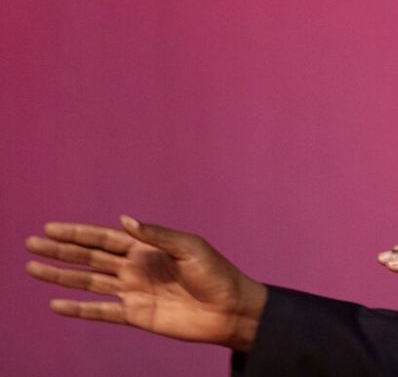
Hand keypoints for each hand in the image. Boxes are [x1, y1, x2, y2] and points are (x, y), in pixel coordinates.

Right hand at [25, 216, 267, 350]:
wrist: (229, 309)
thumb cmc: (216, 273)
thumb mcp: (190, 247)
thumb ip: (156, 235)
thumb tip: (124, 220)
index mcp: (147, 247)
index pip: (104, 238)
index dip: (77, 233)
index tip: (50, 228)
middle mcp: (136, 267)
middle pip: (89, 258)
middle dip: (60, 251)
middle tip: (31, 244)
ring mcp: (133, 291)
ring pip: (88, 283)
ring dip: (61, 277)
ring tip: (32, 269)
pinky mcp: (135, 315)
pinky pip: (100, 311)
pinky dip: (78, 309)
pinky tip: (56, 305)